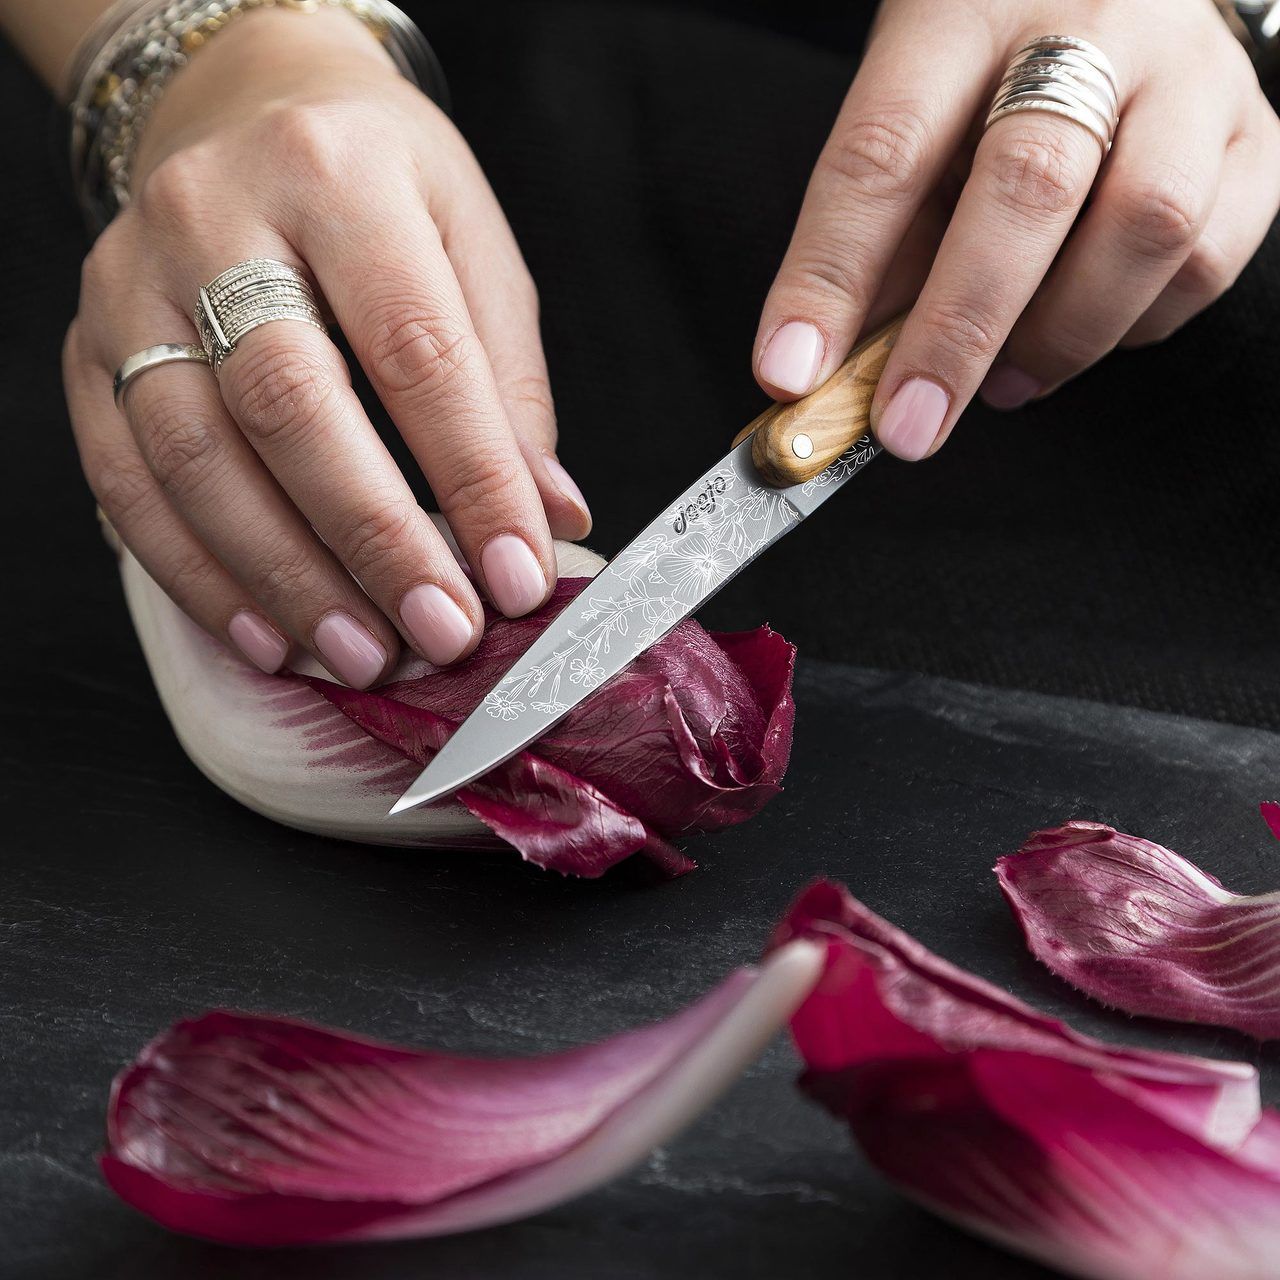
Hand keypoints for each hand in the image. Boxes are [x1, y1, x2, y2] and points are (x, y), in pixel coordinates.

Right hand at [64, 6, 590, 686]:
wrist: (251, 109)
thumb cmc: (381, 187)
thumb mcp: (472, 248)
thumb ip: (508, 384)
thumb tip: (551, 518)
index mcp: (338, 175)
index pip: (415, 347)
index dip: (472, 475)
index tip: (516, 576)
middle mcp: (214, 218)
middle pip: (287, 402)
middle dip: (370, 538)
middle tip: (438, 632)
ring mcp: (131, 283)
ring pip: (193, 454)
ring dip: (282, 576)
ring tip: (360, 653)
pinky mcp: (86, 346)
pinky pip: (124, 479)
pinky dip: (196, 573)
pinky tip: (268, 633)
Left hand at [754, 0, 1279, 458]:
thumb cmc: (996, 67)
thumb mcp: (913, 116)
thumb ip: (877, 238)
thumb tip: (825, 371)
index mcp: (964, 14)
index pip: (884, 151)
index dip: (830, 275)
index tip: (791, 372)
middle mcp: (1092, 26)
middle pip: (1028, 185)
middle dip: (957, 331)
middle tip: (907, 424)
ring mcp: (1191, 77)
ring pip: (1145, 224)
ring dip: (1061, 335)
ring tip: (1006, 379)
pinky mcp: (1256, 136)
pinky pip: (1209, 258)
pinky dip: (1135, 326)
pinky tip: (1085, 329)